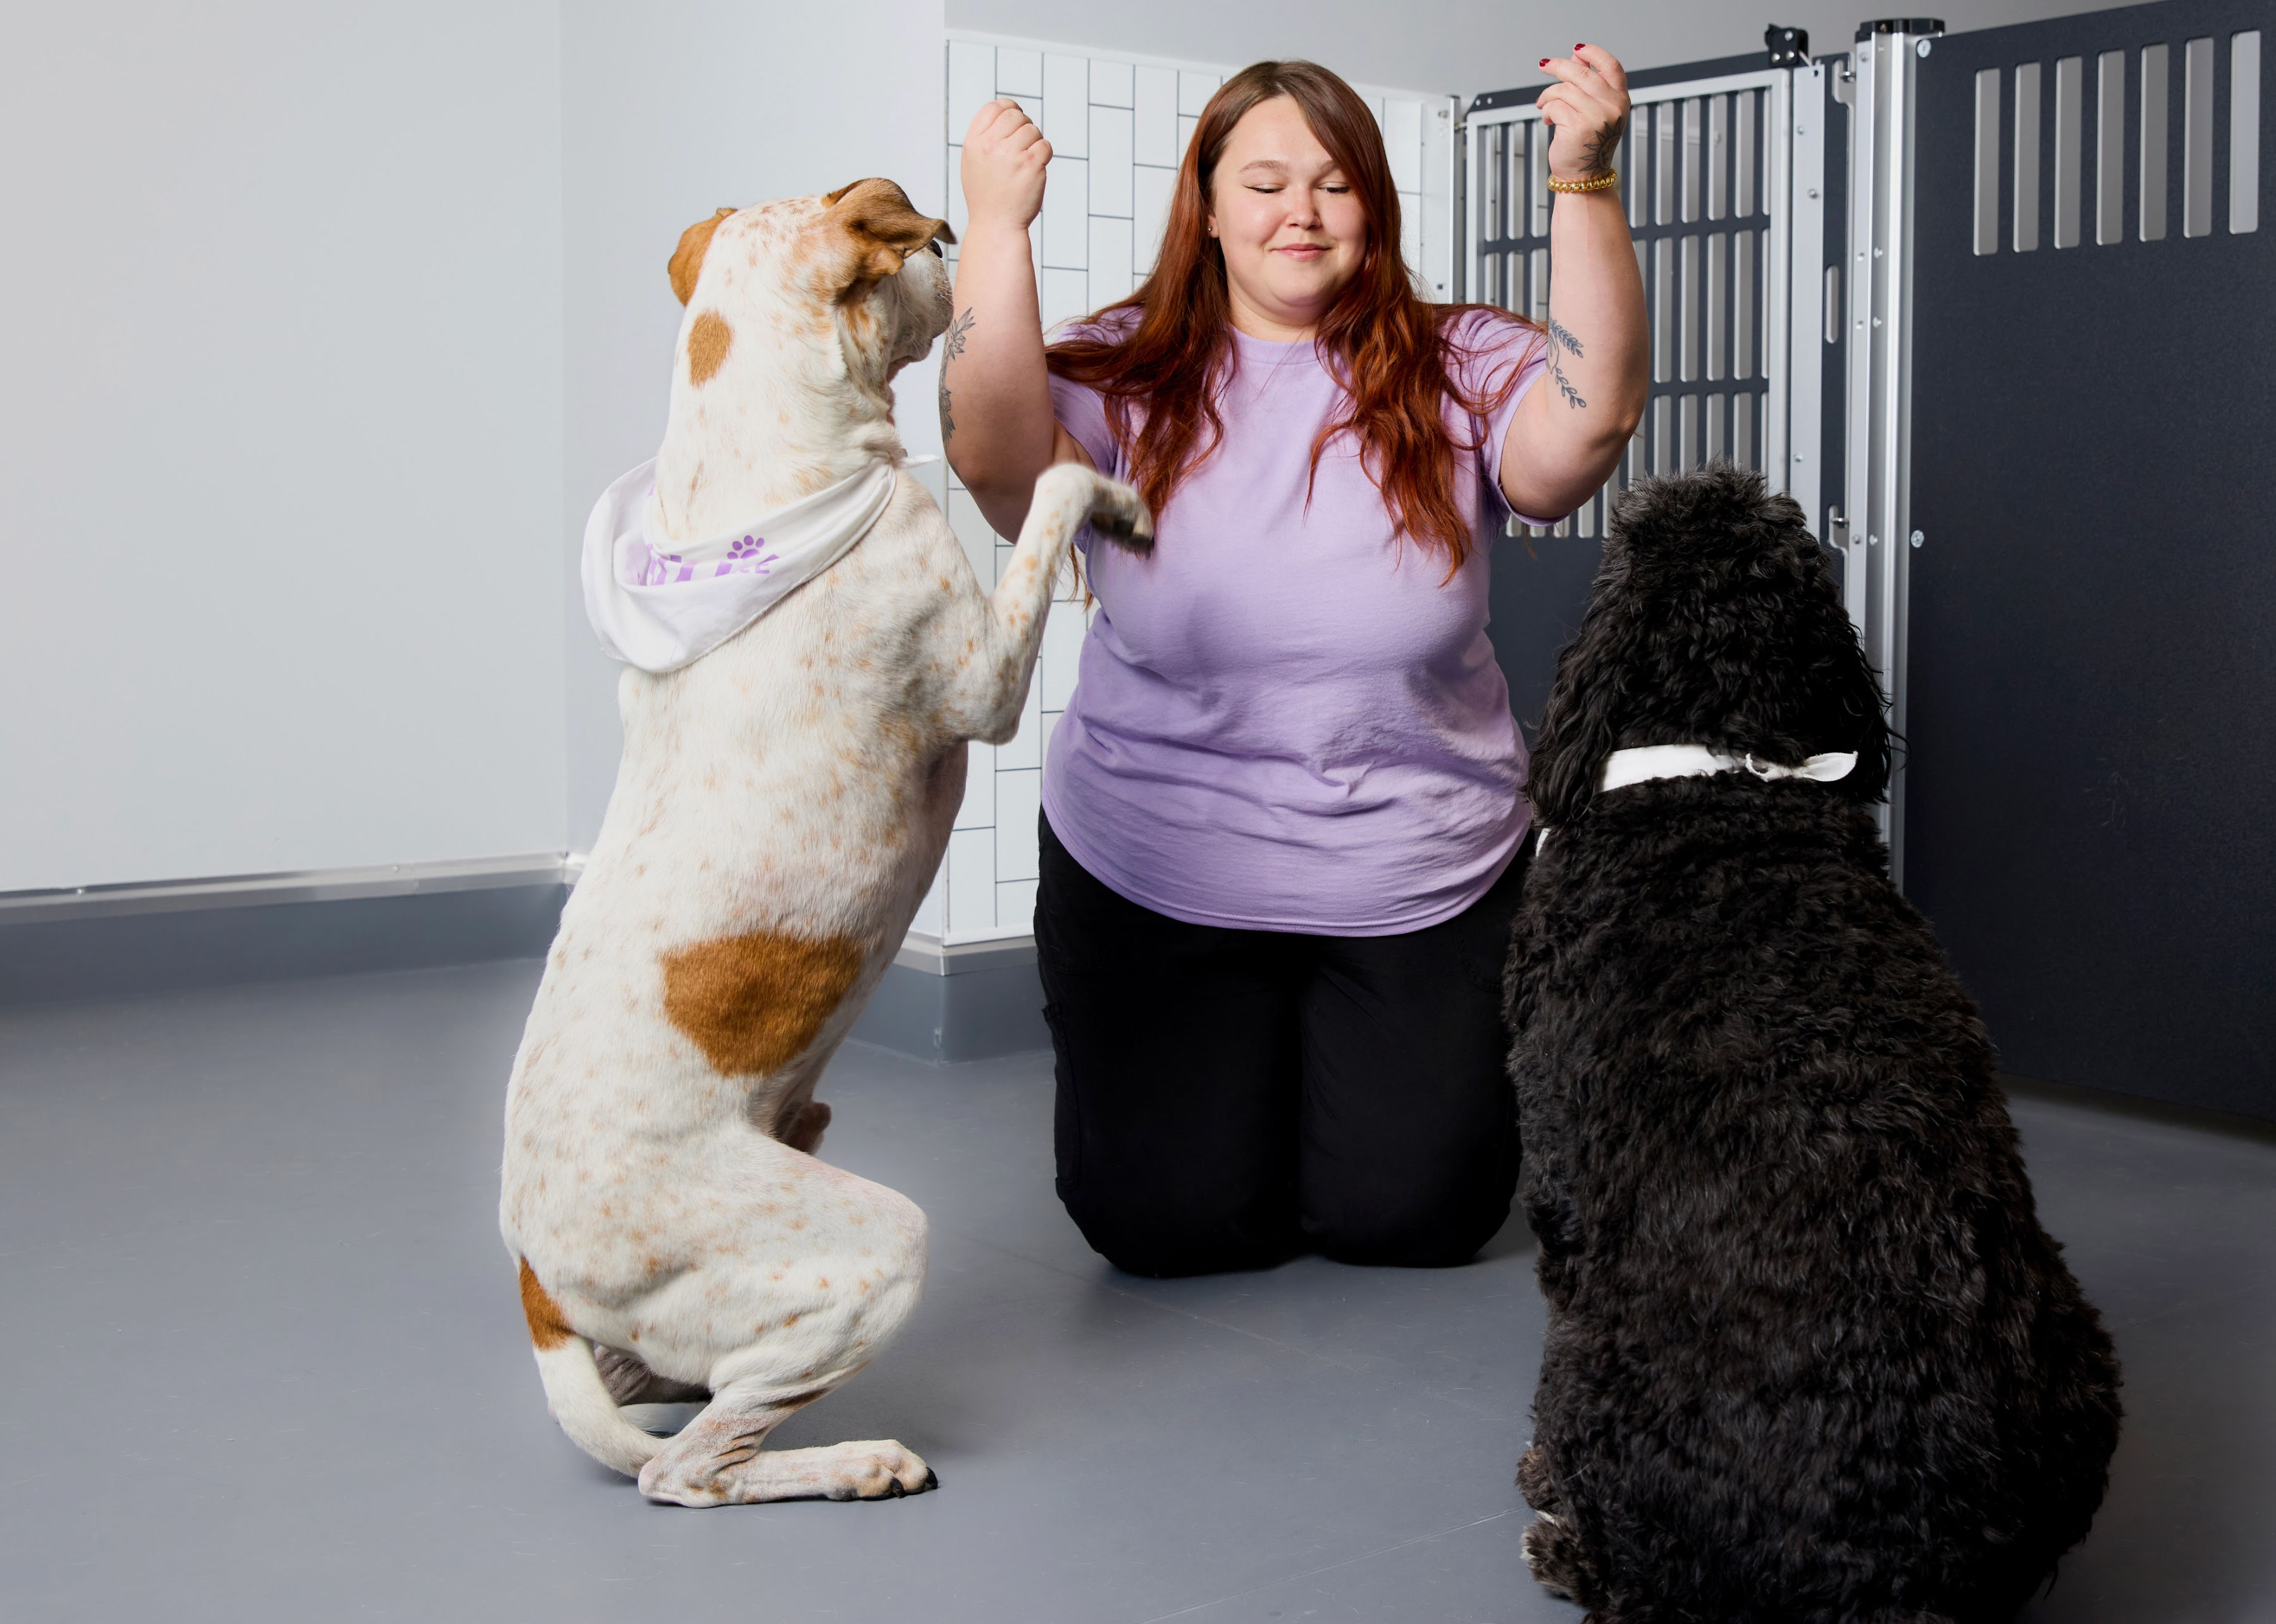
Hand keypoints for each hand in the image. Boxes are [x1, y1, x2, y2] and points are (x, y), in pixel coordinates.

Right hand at [961, 98, 1051, 235]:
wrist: (996, 225)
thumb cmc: (986, 196)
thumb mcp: (973, 162)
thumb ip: (984, 136)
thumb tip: (1006, 111)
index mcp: (974, 143)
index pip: (994, 107)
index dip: (1009, 108)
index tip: (1015, 118)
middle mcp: (990, 146)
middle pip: (1016, 116)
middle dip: (1024, 126)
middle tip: (1023, 146)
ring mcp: (1011, 155)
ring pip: (1033, 130)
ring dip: (1034, 143)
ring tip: (1025, 162)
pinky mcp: (1031, 165)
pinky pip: (1045, 145)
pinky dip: (1044, 154)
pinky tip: (1035, 167)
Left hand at [1537, 44, 1629, 182]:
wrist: (1584, 177)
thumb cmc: (1587, 144)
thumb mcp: (1594, 110)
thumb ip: (1588, 85)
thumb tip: (1575, 57)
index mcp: (1620, 99)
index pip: (1610, 65)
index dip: (1593, 53)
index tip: (1576, 50)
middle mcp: (1612, 106)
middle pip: (1580, 73)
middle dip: (1558, 66)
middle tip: (1544, 65)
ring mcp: (1596, 116)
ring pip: (1563, 89)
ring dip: (1548, 96)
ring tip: (1545, 107)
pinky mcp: (1577, 126)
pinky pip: (1554, 106)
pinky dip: (1546, 112)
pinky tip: (1549, 121)